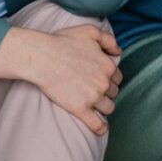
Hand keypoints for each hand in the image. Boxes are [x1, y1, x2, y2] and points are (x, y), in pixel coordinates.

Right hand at [0, 24, 121, 135]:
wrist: (42, 57)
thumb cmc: (63, 42)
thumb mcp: (90, 31)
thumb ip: (108, 39)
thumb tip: (118, 51)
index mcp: (108, 65)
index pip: (117, 77)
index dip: (109, 78)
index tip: (100, 79)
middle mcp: (104, 82)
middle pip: (113, 93)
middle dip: (106, 92)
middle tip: (93, 90)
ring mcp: (93, 97)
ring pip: (108, 108)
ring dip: (104, 107)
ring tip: (94, 106)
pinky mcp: (80, 109)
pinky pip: (97, 124)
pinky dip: (101, 128)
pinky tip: (101, 129)